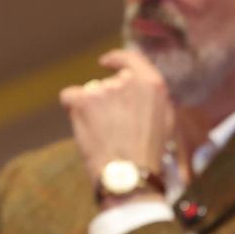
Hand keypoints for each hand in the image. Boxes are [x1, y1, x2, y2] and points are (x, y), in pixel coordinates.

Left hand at [59, 49, 173, 187]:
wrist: (128, 175)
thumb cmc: (147, 155)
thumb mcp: (164, 121)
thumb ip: (151, 97)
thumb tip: (137, 84)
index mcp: (151, 84)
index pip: (131, 58)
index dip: (116, 59)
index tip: (105, 63)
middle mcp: (127, 81)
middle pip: (109, 83)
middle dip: (107, 100)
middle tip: (111, 127)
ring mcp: (104, 89)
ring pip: (90, 93)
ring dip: (92, 109)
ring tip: (103, 135)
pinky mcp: (83, 101)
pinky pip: (69, 96)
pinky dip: (72, 109)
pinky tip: (84, 128)